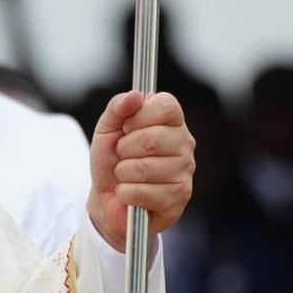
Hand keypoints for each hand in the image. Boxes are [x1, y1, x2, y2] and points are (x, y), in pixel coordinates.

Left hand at [87, 91, 194, 251]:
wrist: (107, 198)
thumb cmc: (112, 160)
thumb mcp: (106, 129)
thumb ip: (117, 108)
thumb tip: (135, 95)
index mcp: (172, 121)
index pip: (167, 105)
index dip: (140, 115)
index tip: (126, 127)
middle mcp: (185, 144)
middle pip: (153, 138)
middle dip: (124, 149)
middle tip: (122, 156)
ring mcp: (186, 171)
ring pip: (145, 168)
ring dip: (123, 173)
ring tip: (125, 175)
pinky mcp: (180, 197)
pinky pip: (143, 191)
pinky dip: (125, 193)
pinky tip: (130, 193)